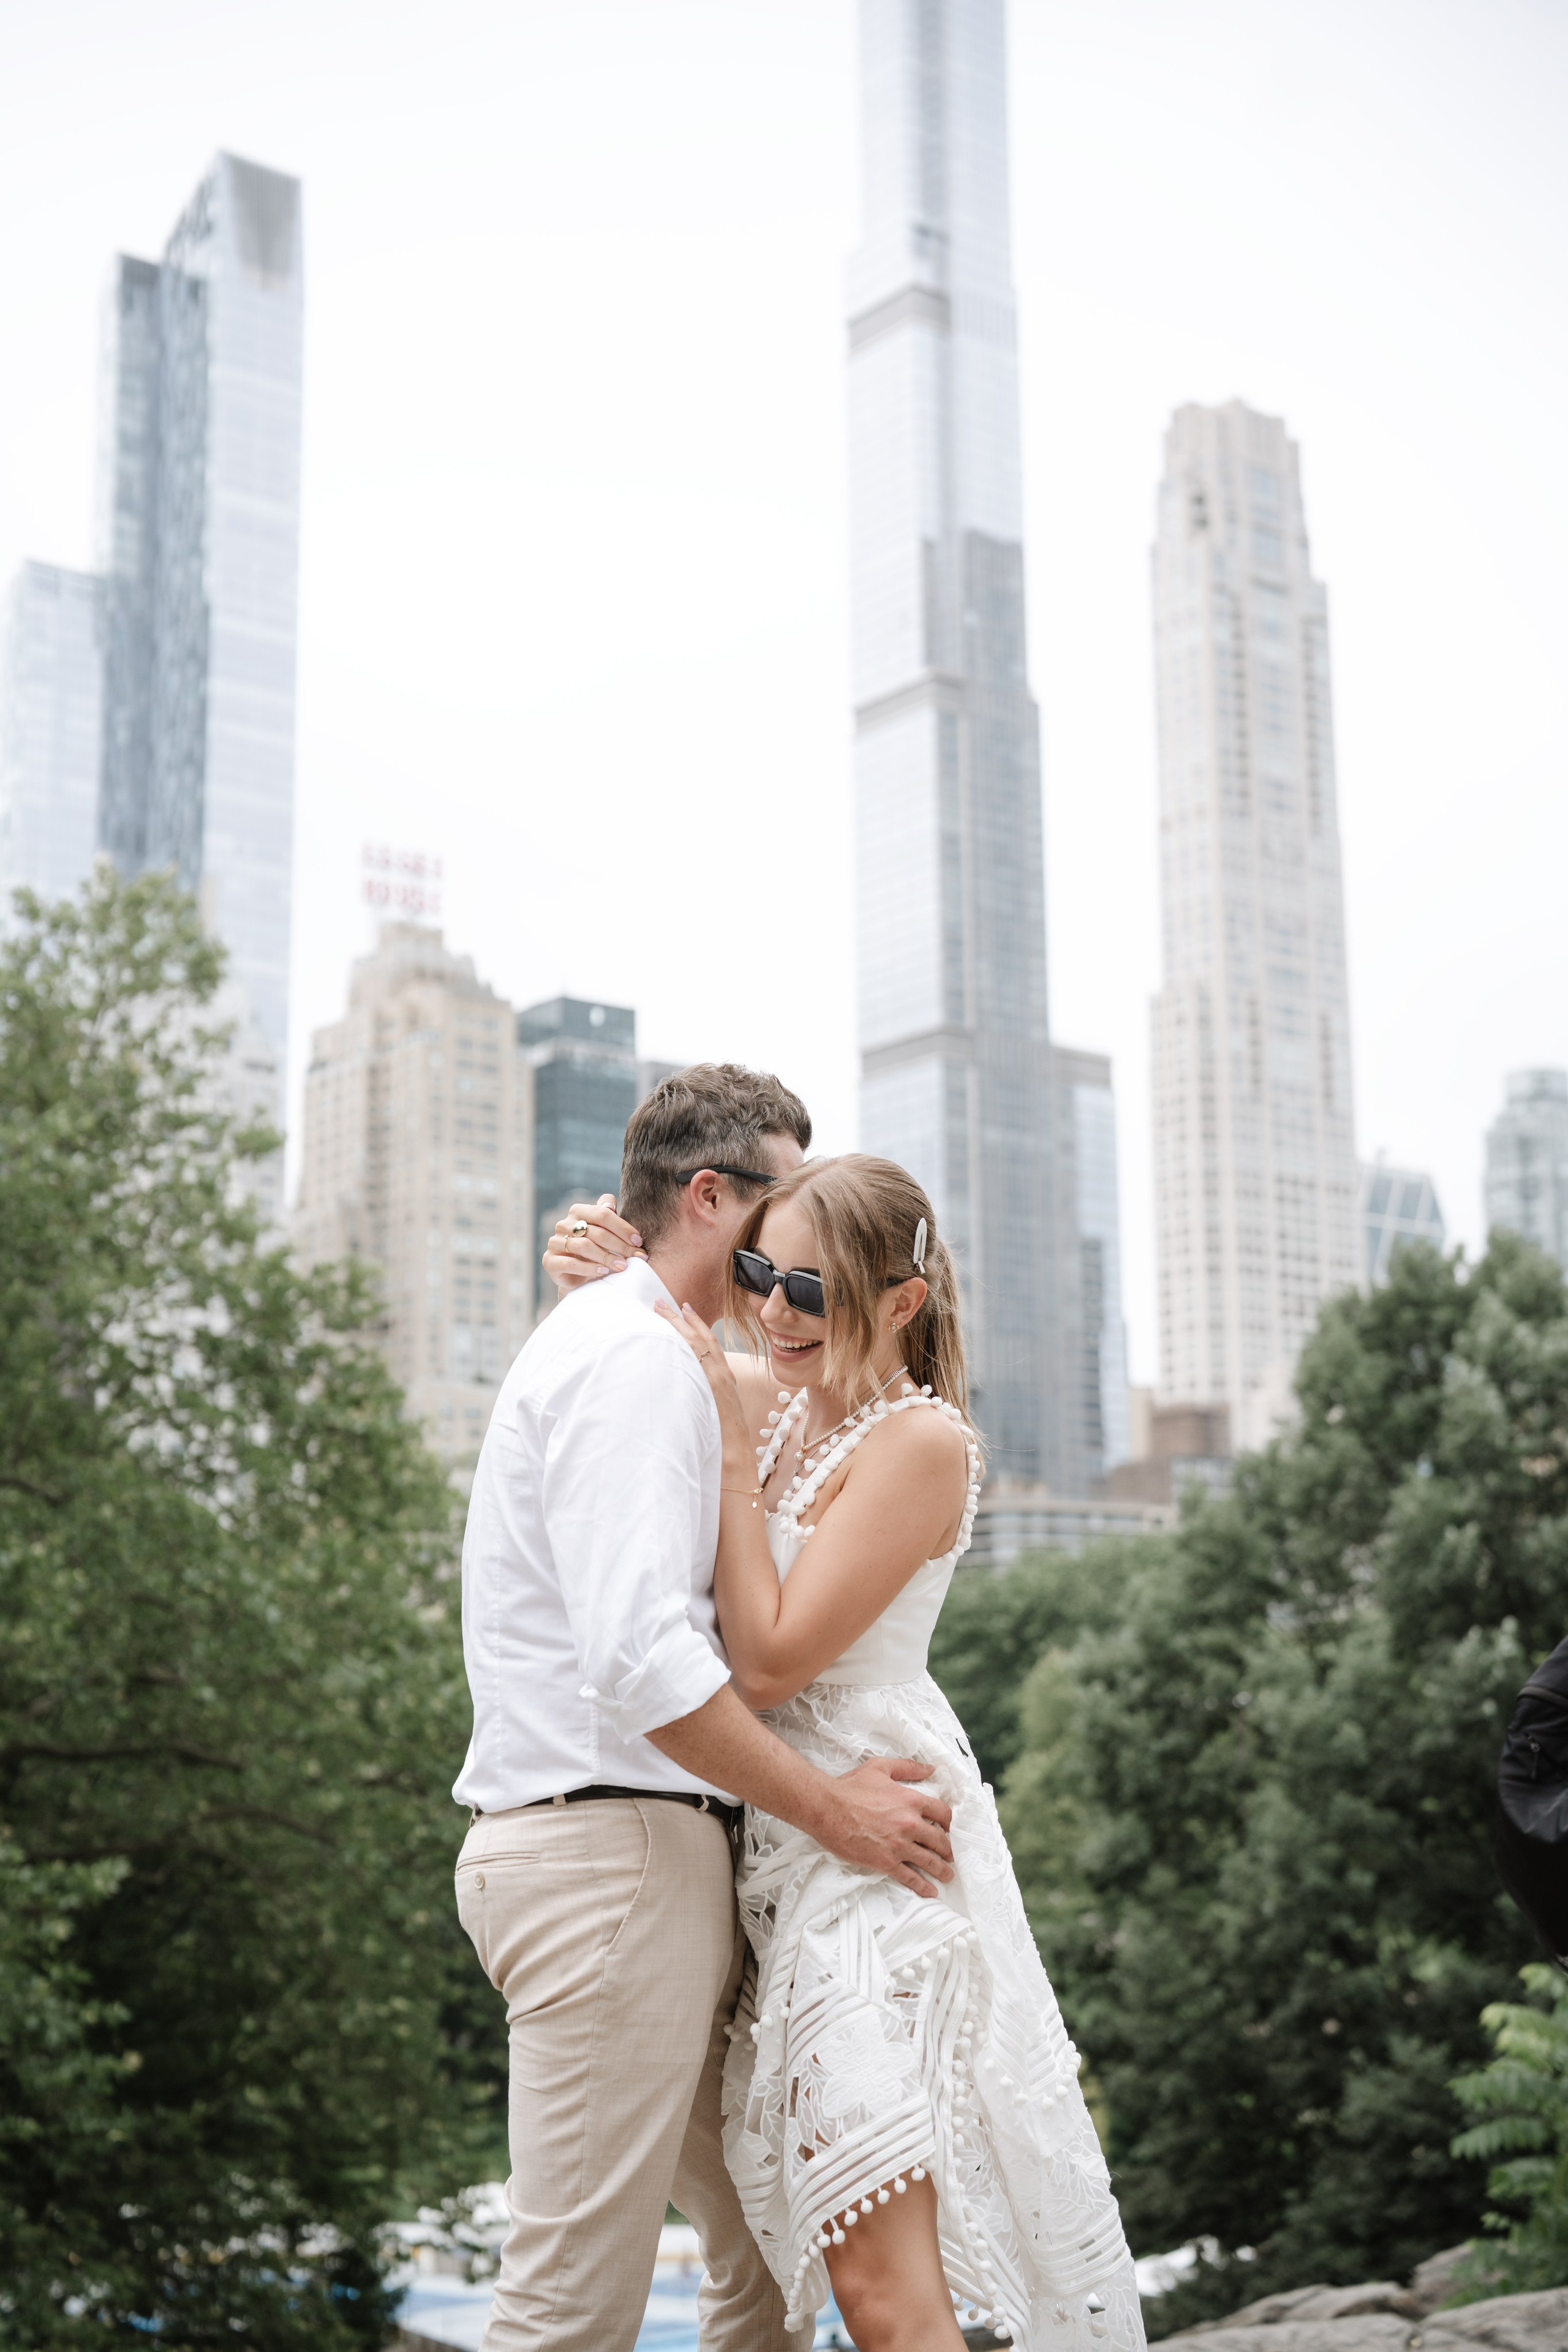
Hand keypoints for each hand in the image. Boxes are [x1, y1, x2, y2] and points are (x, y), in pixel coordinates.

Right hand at [543, 1194, 644, 1292]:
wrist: (576, 1275)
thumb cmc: (595, 1248)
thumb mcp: (604, 1230)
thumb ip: (608, 1215)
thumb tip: (610, 1204)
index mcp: (578, 1211)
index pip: (602, 1214)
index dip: (623, 1227)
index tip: (639, 1241)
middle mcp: (563, 1224)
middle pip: (596, 1232)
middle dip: (620, 1246)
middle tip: (637, 1257)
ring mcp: (554, 1243)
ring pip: (584, 1246)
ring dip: (607, 1257)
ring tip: (623, 1266)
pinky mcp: (550, 1262)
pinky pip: (570, 1264)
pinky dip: (589, 1268)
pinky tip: (603, 1272)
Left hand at [654, 1298, 751, 1457]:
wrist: (735, 1466)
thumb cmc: (722, 1446)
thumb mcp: (713, 1415)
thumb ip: (702, 1399)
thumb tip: (684, 1390)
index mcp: (725, 1381)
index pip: (710, 1344)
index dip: (695, 1325)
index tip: (681, 1309)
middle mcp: (725, 1376)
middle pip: (702, 1338)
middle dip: (681, 1318)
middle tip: (661, 1302)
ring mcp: (720, 1382)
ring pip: (699, 1344)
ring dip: (680, 1324)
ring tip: (662, 1309)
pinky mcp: (714, 1389)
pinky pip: (699, 1360)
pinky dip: (687, 1343)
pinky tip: (673, 1334)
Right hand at [821, 1757, 954, 1896]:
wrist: (827, 1808)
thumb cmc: (850, 1787)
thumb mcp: (880, 1768)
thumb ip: (908, 1767)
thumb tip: (930, 1768)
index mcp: (911, 1800)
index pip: (942, 1813)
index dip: (949, 1823)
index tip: (950, 1829)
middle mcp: (909, 1824)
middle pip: (939, 1840)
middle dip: (948, 1850)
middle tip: (951, 1856)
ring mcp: (898, 1845)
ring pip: (929, 1861)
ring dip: (941, 1870)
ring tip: (947, 1875)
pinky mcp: (885, 1862)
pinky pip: (909, 1877)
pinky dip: (922, 1886)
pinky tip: (930, 1891)